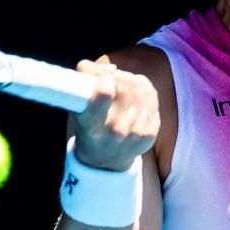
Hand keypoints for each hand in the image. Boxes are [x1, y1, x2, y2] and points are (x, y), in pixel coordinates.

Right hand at [72, 56, 159, 170]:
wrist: (106, 160)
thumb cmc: (89, 126)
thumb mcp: (77, 107)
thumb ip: (84, 80)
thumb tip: (110, 69)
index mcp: (91, 126)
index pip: (104, 93)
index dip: (104, 77)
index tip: (102, 75)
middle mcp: (114, 132)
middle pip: (125, 88)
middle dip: (118, 76)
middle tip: (112, 78)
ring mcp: (135, 134)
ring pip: (140, 89)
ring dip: (131, 81)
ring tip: (122, 86)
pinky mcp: (150, 133)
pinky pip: (151, 97)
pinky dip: (143, 90)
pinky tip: (135, 96)